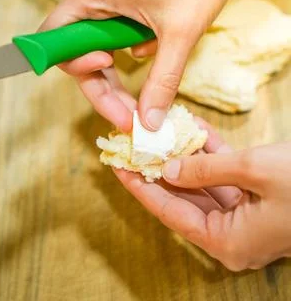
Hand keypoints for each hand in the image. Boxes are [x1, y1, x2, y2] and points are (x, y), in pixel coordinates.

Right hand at [39, 0, 266, 131]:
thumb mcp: (179, 34)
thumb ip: (161, 81)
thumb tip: (148, 122)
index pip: (55, 40)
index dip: (75, 65)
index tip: (106, 71)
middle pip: (78, 54)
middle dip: (102, 88)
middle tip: (128, 116)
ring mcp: (105, 2)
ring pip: (97, 51)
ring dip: (116, 78)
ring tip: (139, 104)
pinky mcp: (120, 6)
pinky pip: (114, 40)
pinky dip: (130, 55)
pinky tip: (154, 54)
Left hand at [114, 119, 290, 270]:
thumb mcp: (254, 172)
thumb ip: (205, 171)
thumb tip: (169, 169)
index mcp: (228, 242)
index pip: (170, 213)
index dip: (141, 188)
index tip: (118, 167)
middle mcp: (233, 234)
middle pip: (183, 199)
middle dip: (158, 170)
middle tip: (131, 149)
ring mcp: (246, 217)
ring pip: (203, 185)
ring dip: (182, 159)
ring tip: (155, 136)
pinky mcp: (258, 198)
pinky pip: (225, 176)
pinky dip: (210, 156)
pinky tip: (190, 133)